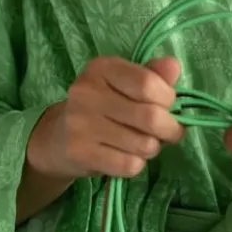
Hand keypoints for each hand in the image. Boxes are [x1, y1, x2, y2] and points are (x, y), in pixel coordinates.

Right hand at [18, 56, 183, 223]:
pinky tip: (126, 157)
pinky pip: (130, 165)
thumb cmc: (101, 109)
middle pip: (150, 117)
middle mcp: (87, 92)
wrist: (58, 139)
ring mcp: (81, 124)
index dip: (168, 99)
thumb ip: (152, 75)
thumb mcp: (124, 84)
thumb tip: (174, 66)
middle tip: (168, 133)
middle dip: (170, 129)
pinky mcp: (80, 152)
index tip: (168, 106)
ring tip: (142, 144)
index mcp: (101, 68)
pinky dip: (137, 164)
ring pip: (144, 144)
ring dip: (153, 148)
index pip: (148, 83)